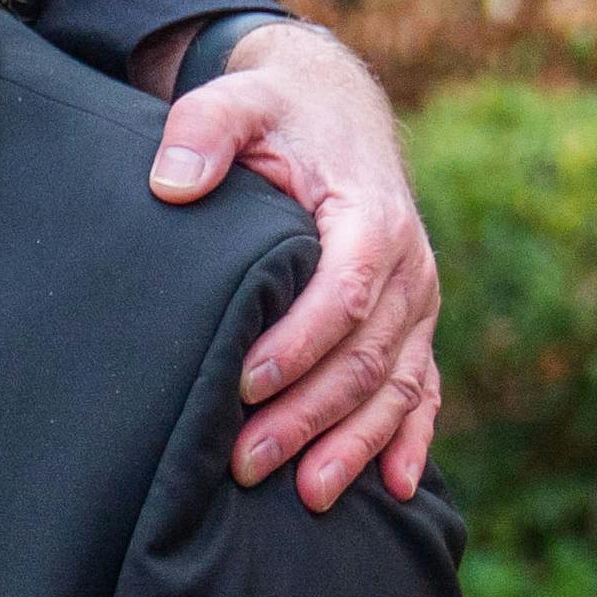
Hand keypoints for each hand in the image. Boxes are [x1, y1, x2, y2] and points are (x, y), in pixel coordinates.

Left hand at [146, 18, 440, 506]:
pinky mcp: (413, 322)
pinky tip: (391, 489)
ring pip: (396, 385)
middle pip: (366, 356)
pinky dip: (411, 439)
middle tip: (246, 463)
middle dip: (309, 416)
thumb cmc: (277, 114)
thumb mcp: (236, 100)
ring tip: (306, 496)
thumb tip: (173, 183)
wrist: (333, 109)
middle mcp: (407, 265)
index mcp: (370, 216)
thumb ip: (202, 129)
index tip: (242, 383)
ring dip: (354, 444)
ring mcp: (415, 300)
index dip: (298, 344)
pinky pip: (424, 388)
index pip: (342, 293)